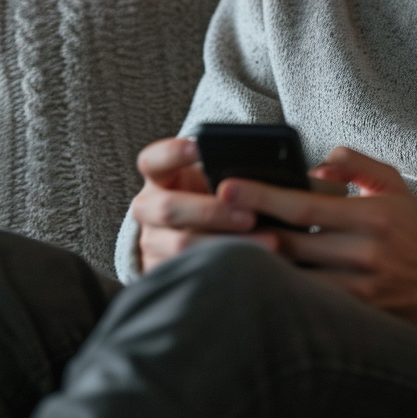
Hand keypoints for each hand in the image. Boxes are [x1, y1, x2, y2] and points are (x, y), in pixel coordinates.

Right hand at [131, 137, 274, 272]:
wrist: (206, 235)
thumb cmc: (218, 196)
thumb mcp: (216, 180)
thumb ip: (228, 172)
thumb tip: (262, 169)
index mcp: (159, 177)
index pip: (153, 160)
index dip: (173, 152)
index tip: (201, 146)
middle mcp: (148, 208)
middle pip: (168, 208)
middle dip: (212, 211)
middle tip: (251, 215)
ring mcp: (152, 242)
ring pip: (180, 245)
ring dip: (226, 243)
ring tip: (268, 242)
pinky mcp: (161, 271)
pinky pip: (190, 271)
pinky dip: (225, 267)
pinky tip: (253, 262)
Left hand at [220, 147, 416, 329]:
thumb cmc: (411, 228)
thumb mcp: (393, 184)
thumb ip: (355, 163)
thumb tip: (315, 163)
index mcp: (370, 215)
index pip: (304, 204)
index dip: (263, 196)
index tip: (228, 187)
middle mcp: (364, 253)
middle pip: (291, 243)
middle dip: (248, 231)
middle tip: (209, 220)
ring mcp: (360, 290)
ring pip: (294, 279)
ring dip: (257, 266)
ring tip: (221, 252)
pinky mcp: (358, 317)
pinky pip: (309, 305)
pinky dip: (281, 293)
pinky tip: (255, 282)